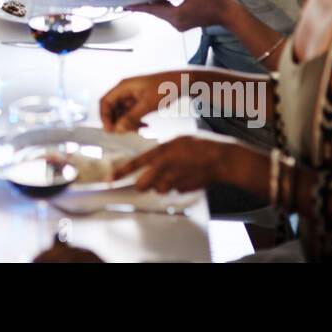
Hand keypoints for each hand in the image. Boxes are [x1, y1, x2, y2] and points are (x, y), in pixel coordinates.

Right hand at [100, 72, 178, 132]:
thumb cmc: (165, 87)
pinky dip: (136, 122)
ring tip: (139, 129)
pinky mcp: (139, 102)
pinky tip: (145, 126)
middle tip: (126, 132)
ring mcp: (132, 97)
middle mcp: (125, 92)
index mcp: (124, 87)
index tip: (110, 129)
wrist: (181, 83)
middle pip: (113, 109)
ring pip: (122, 114)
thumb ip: (131, 117)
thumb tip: (118, 129)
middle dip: (118, 122)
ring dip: (128, 124)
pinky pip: (132, 114)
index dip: (104, 116)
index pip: (105, 102)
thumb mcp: (147, 104)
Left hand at [117, 135, 243, 194]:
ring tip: (170, 174)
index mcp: (159, 153)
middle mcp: (163, 169)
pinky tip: (184, 177)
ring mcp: (173, 182)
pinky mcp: (182, 190)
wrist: (220, 160)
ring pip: (157, 190)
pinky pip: (172, 191)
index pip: (134, 165)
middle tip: (144, 180)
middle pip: (142, 185)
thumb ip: (161, 150)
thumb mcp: (176, 140)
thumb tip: (153, 157)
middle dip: (140, 184)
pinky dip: (174, 187)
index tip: (111, 178)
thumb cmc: (200, 145)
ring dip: (159, 185)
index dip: (120, 173)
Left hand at [126, 0, 234, 31]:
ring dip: (156, 4)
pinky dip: (165, 5)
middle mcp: (175, 22)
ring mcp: (180, 24)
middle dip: (146, 4)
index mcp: (176, 15)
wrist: (228, 14)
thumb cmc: (214, 2)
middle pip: (156, 12)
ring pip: (163, 13)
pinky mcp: (184, 23)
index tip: (126, 6)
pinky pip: (170, 13)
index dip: (139, 7)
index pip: (153, 10)